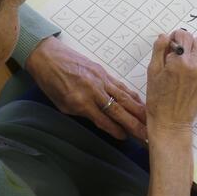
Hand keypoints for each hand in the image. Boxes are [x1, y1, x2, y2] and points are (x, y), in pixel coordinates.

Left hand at [26, 37, 146, 139]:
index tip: (128, 139)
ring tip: (149, 121)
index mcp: (81, 102)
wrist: (47, 56)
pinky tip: (140, 103)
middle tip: (147, 135)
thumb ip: (82, 113)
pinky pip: (121, 86)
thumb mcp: (62, 104)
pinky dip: (132, 95)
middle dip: (134, 124)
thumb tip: (102, 121)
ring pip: (124, 98)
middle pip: (119, 110)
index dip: (116, 130)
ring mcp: (101, 80)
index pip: (104, 120)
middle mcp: (94, 91)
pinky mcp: (103, 72)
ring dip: (138, 110)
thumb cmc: (50, 83)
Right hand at [146, 30, 196, 143]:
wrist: (171, 122)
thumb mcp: (153, 71)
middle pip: (194, 41)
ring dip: (190, 54)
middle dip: (183, 44)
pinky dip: (196, 65)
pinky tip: (186, 78)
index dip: (174, 38)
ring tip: (179, 69)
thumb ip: (159, 50)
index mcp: (181, 62)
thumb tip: (165, 36)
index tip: (168, 46)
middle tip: (173, 57)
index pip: (183, 35)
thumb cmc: (158, 99)